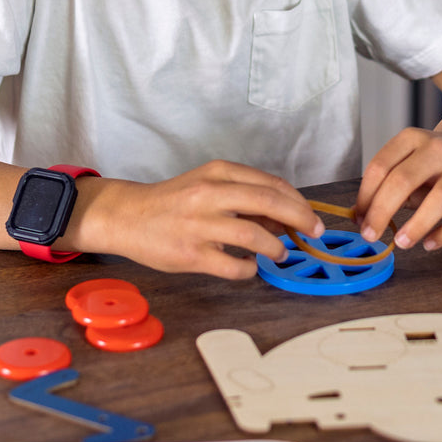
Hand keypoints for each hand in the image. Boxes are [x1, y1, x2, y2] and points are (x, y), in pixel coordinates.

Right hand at [77, 161, 322, 278]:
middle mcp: (210, 194)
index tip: (312, 216)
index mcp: (218, 172)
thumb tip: (286, 218)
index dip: (298, 202)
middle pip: (269, 202)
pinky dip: (249, 268)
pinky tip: (249, 266)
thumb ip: (244, 198)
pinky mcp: (191, 254)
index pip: (271, 184)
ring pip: (254, 235)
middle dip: (300, 219)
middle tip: (314, 233)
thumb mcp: (208, 186)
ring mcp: (199, 225)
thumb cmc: (174, 202)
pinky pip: (233, 265)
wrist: (128, 216)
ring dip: (275, 247)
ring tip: (279, 253)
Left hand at [354, 125, 441, 251]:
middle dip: (381, 212)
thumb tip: (363, 216)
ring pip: (439, 199)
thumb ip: (388, 184)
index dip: (365, 196)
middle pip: (404, 180)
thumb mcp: (408, 160)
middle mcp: (438, 150)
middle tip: (370, 235)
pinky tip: (429, 244)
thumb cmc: (434, 160)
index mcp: (412, 139)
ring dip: (416, 225)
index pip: (380, 166)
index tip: (359, 218)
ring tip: (401, 243)